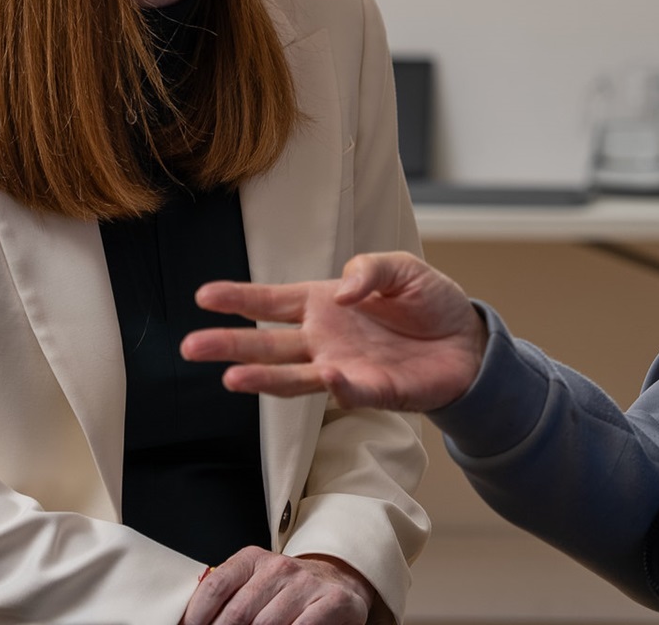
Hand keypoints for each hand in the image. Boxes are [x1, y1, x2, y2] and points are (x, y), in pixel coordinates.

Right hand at [180, 251, 487, 410]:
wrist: (467, 340)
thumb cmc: (427, 302)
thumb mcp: (401, 268)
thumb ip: (370, 270)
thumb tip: (343, 290)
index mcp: (323, 303)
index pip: (272, 301)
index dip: (239, 298)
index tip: (203, 296)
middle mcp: (324, 340)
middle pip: (267, 344)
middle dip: (229, 345)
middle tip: (191, 346)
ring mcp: (344, 368)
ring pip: (294, 377)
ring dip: (264, 378)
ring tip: (232, 378)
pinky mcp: (374, 391)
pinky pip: (352, 391)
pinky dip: (341, 385)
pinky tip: (328, 374)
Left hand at [181, 548, 373, 624]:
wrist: (337, 583)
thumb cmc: (287, 592)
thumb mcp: (254, 584)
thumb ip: (226, 598)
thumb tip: (187, 622)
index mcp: (253, 559)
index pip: (215, 587)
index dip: (197, 617)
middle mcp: (279, 567)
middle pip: (237, 614)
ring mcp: (306, 584)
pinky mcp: (332, 601)